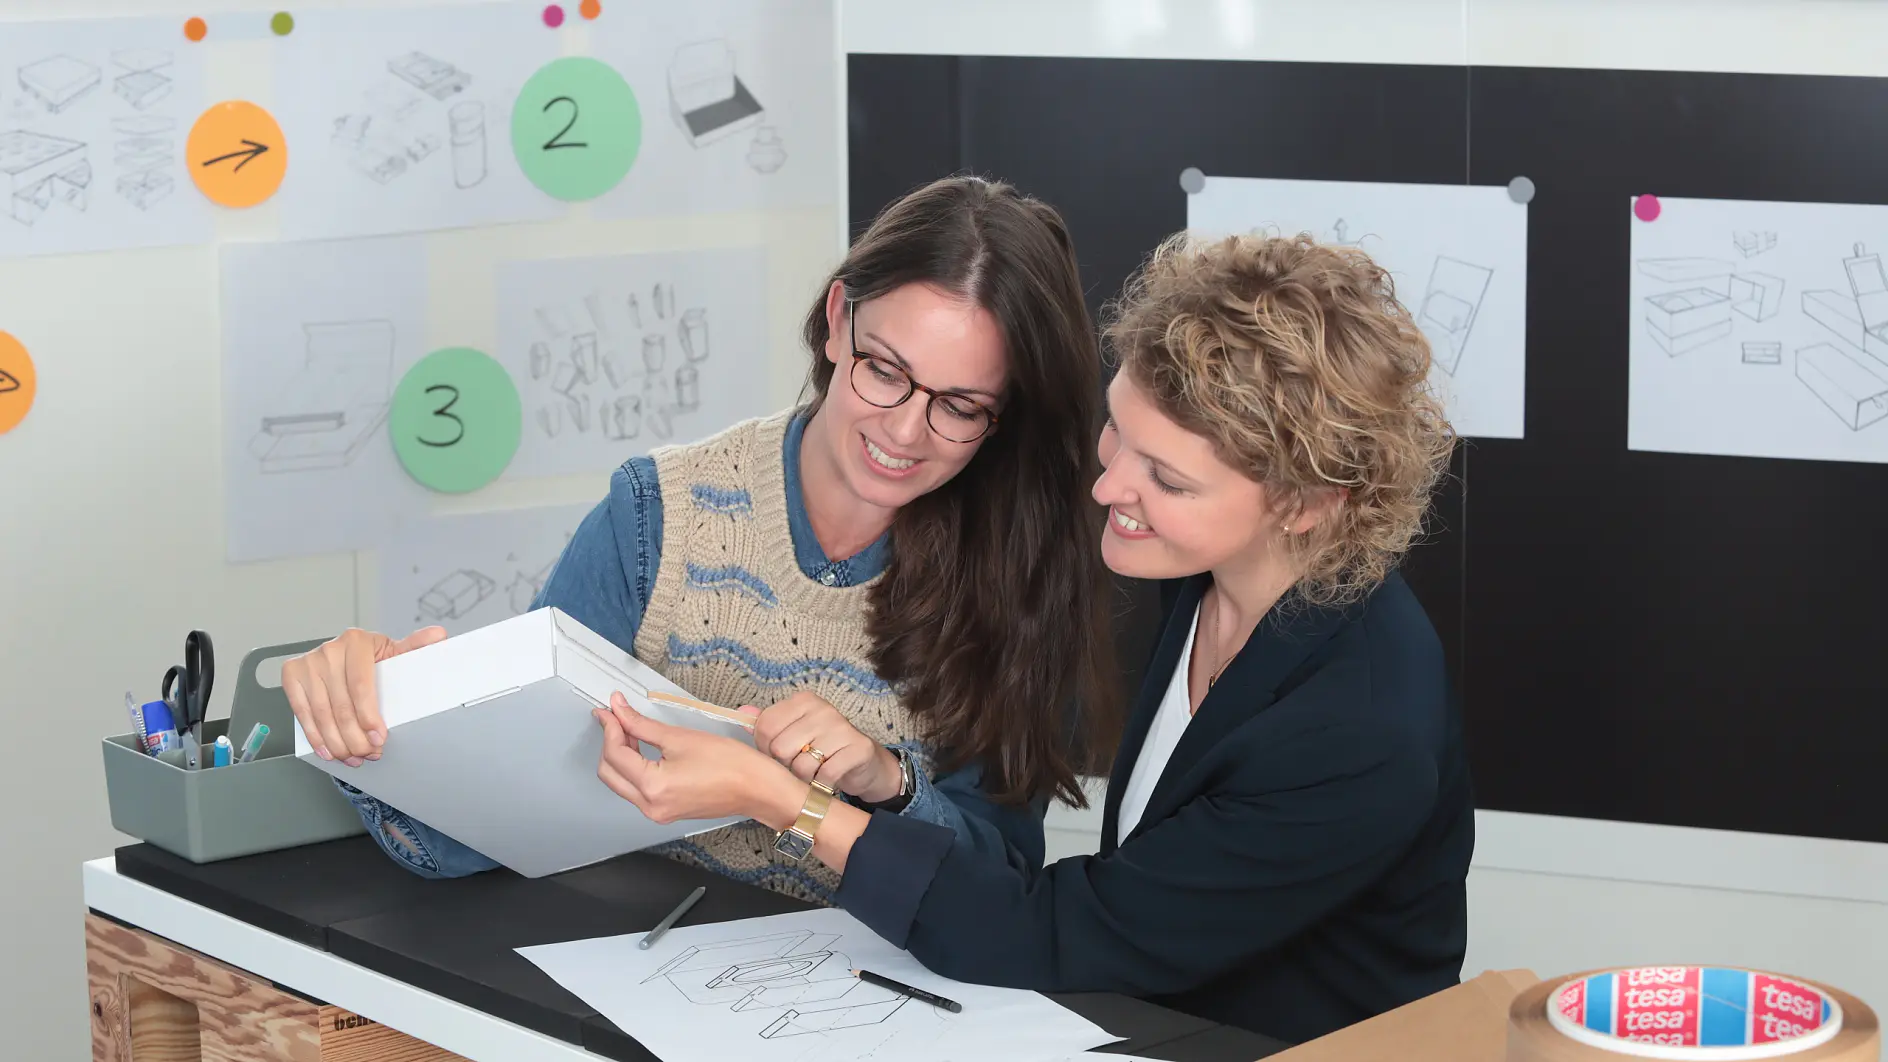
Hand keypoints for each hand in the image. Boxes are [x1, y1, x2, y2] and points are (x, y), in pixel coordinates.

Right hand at [282, 626, 445, 765]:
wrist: (344, 653)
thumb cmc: (371, 657)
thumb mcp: (393, 651)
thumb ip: (415, 646)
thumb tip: (438, 636)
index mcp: (356, 641)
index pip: (361, 686)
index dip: (369, 716)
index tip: (379, 738)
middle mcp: (329, 650)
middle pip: (341, 705)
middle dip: (355, 737)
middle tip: (368, 753)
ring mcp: (308, 663)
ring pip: (322, 713)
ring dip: (337, 741)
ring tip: (352, 756)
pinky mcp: (292, 676)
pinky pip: (303, 713)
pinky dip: (315, 736)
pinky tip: (328, 750)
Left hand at [595, 692, 803, 829]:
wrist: (758, 788)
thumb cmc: (731, 764)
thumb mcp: (681, 737)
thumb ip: (642, 724)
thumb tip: (620, 710)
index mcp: (652, 786)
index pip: (615, 753)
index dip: (610, 726)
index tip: (610, 708)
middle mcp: (650, 805)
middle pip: (609, 772)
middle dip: (610, 742)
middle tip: (617, 717)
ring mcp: (657, 812)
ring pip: (620, 782)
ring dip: (621, 756)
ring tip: (631, 730)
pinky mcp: (665, 812)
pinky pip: (637, 790)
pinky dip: (634, 769)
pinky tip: (643, 750)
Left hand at [751, 691, 903, 802]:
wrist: (866, 764)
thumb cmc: (825, 748)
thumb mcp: (796, 732)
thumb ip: (769, 725)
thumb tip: (742, 712)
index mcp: (803, 701)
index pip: (765, 726)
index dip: (765, 749)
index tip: (779, 756)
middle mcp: (823, 709)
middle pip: (780, 748)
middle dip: (786, 766)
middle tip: (800, 765)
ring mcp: (842, 728)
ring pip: (801, 765)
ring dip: (805, 778)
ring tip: (815, 772)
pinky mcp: (858, 748)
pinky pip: (825, 775)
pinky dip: (823, 784)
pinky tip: (828, 779)